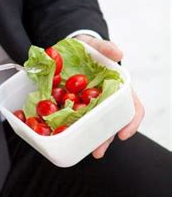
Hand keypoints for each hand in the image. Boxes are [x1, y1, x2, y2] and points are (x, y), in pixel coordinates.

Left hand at [73, 34, 144, 157]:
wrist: (71, 49)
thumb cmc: (90, 50)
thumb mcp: (97, 46)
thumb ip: (107, 47)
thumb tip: (118, 53)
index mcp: (119, 89)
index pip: (133, 108)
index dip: (131, 122)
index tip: (124, 134)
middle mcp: (107, 101)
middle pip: (113, 124)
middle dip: (106, 138)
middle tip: (98, 150)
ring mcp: (91, 105)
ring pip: (95, 126)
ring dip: (91, 139)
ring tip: (84, 149)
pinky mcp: (75, 105)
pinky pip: (75, 119)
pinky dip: (72, 127)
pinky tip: (65, 134)